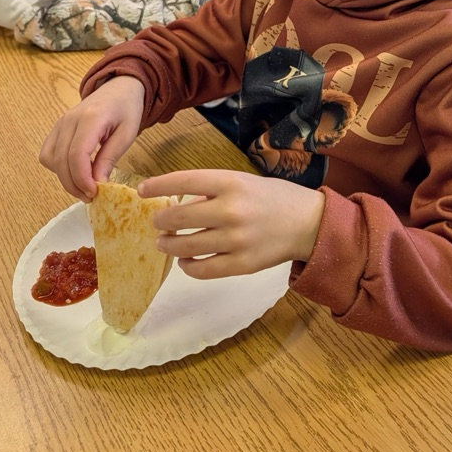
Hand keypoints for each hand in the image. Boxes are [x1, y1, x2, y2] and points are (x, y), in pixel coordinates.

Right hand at [39, 76, 145, 201]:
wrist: (119, 88)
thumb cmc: (127, 109)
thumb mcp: (128, 133)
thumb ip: (110, 157)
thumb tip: (97, 183)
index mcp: (91, 118)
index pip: (76, 154)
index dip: (82, 178)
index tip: (94, 193)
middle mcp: (69, 120)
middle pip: (61, 160)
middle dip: (73, 184)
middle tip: (91, 196)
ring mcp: (60, 123)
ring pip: (50, 159)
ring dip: (64, 178)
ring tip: (84, 186)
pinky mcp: (56, 128)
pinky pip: (48, 153)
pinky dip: (58, 168)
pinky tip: (75, 172)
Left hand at [138, 170, 325, 277]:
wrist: (309, 223)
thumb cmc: (273, 198)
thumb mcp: (244, 182)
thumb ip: (212, 192)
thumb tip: (177, 205)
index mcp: (232, 183)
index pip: (183, 181)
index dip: (157, 185)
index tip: (141, 190)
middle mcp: (231, 210)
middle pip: (177, 218)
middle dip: (160, 220)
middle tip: (158, 222)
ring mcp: (236, 240)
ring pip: (185, 247)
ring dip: (168, 245)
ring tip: (165, 242)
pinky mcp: (241, 264)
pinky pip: (202, 270)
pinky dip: (187, 266)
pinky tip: (185, 261)